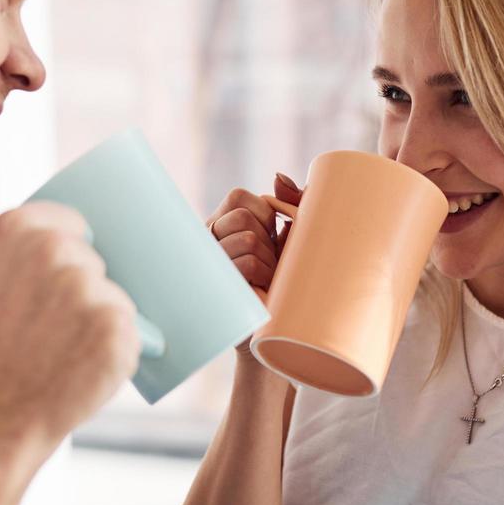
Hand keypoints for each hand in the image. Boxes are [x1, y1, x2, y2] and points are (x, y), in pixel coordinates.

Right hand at [0, 202, 140, 462]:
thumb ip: (8, 260)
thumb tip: (50, 244)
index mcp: (15, 231)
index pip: (72, 222)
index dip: (79, 247)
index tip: (74, 269)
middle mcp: (53, 250)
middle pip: (97, 264)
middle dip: (86, 296)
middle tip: (56, 335)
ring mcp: (86, 287)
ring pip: (116, 300)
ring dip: (103, 328)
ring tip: (65, 358)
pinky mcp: (115, 325)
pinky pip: (135, 333)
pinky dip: (119, 355)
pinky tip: (86, 372)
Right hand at [207, 172, 303, 354]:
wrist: (278, 327)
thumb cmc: (287, 279)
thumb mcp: (294, 236)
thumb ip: (292, 202)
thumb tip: (277, 177)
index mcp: (223, 223)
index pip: (239, 196)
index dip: (264, 214)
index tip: (270, 237)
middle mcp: (209, 240)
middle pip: (243, 217)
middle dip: (267, 240)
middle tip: (268, 263)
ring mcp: (209, 263)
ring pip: (248, 240)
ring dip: (269, 262)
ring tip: (266, 280)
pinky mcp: (216, 285)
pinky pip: (246, 264)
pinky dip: (263, 276)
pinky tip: (259, 290)